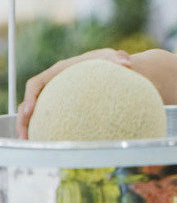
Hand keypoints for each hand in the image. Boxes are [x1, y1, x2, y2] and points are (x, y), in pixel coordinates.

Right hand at [16, 48, 130, 138]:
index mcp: (60, 71)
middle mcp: (54, 83)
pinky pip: (49, 118)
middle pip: (30, 101)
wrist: (114, 68)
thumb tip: (126, 64)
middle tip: (25, 136)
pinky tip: (51, 143)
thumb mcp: (113, 58)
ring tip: (32, 144)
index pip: (36, 83)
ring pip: (35, 113)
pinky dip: (46, 130)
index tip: (30, 110)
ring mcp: (56, 95)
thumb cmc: (111, 62)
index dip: (30, 97)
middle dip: (24, 119)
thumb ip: (118, 59)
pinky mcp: (62, 105)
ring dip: (30, 128)